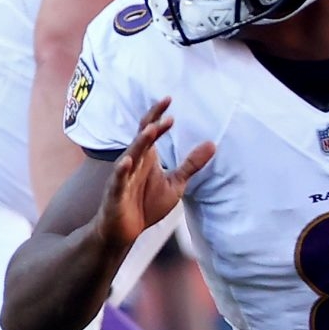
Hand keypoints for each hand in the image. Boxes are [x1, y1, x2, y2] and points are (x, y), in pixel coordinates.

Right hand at [100, 98, 213, 251]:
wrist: (125, 231)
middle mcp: (133, 162)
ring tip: (150, 130)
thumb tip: (212, 144)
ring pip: (130, 155)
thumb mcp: (175, 183)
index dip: (158, 115)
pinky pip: (118, 180)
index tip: (169, 99)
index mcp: (147, 157)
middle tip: (166, 113)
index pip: (150, 129)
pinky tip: (126, 162)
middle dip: (153, 126)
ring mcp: (123, 177)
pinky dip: (122, 171)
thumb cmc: (146, 204)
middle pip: (141, 138)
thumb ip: (191, 164)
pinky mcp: (116, 193)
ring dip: (140, 143)